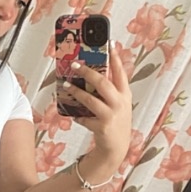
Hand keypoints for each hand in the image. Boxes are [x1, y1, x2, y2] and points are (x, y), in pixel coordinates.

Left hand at [68, 46, 131, 173]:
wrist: (117, 148)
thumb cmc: (115, 122)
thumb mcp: (117, 104)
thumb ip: (109, 90)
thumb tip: (89, 74)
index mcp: (125, 94)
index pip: (120, 72)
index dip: (115, 57)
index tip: (109, 43)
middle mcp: (120, 103)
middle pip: (103, 82)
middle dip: (88, 72)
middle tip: (75, 65)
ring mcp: (111, 115)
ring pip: (90, 99)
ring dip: (76, 91)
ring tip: (66, 85)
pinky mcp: (102, 127)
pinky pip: (84, 118)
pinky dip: (77, 116)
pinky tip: (73, 115)